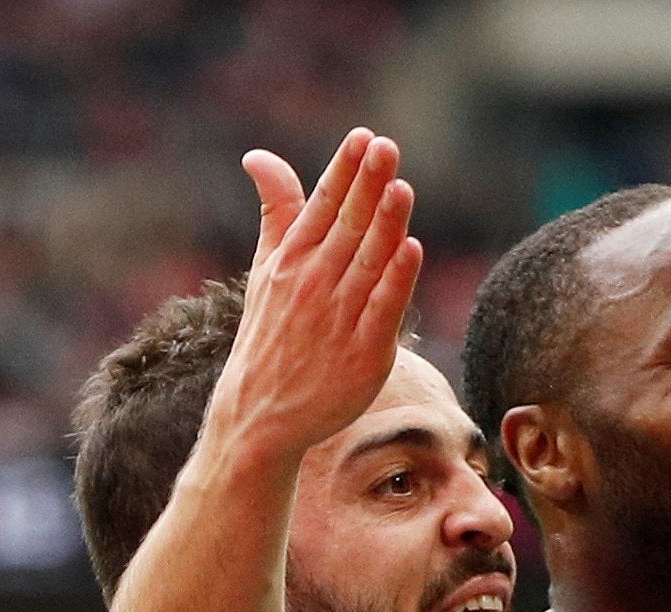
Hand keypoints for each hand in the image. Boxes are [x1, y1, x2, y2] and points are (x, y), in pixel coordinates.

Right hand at [215, 129, 424, 456]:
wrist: (261, 416)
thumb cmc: (269, 336)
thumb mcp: (265, 270)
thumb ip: (276, 213)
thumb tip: (258, 155)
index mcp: (290, 261)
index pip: (322, 207)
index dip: (343, 171)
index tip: (363, 137)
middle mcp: (312, 285)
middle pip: (347, 227)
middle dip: (367, 186)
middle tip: (386, 147)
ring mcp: (338, 320)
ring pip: (367, 263)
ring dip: (385, 224)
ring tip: (401, 186)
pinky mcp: (364, 354)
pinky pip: (383, 310)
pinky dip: (397, 279)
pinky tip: (411, 248)